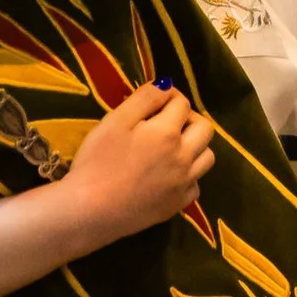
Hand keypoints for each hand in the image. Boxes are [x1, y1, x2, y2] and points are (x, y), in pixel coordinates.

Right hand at [55, 82, 215, 250]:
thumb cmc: (96, 163)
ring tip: (173, 148)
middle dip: (189, 119)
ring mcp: (184, 183)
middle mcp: (184, 157)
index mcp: (167, 133)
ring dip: (195, 146)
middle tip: (167, 121)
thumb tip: (166, 85)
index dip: (170, 97)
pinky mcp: (178, 205)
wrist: (90, 211)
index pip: (182, 104)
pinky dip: (188, 176)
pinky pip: (196, 184)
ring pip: (207, 157)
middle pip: (204, 129)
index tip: (156, 99)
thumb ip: (144, 99)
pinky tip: (169, 176)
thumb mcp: (114, 122)